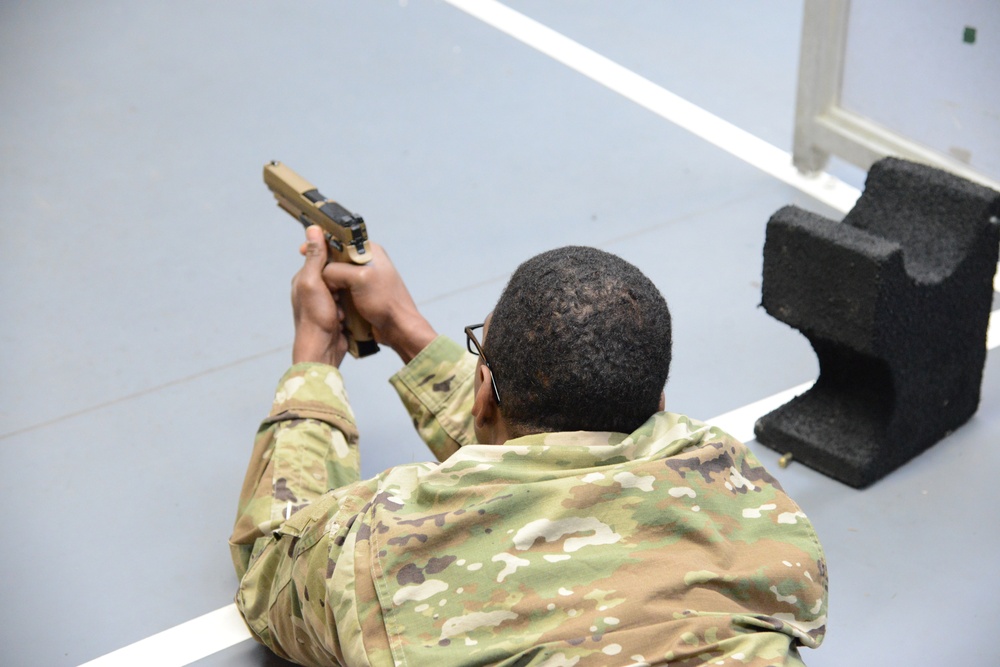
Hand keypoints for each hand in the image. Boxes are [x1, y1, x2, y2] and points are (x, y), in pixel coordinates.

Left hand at [290, 226, 348, 366]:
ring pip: (343, 286)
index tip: (346, 252)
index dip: (333, 253)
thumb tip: (313, 229)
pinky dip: (350, 305)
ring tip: (345, 302)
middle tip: (346, 284)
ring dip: (347, 293)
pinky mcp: (336, 314)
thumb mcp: (313, 282)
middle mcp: (312, 289)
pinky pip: (348, 302)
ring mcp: (325, 303)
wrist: (322, 349)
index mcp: (304, 278)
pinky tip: (349, 312)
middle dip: (343, 276)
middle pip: (334, 271)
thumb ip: (314, 257)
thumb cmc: (315, 318)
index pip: (320, 256)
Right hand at [322, 243, 435, 363]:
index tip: (303, 250)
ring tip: (330, 296)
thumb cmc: (386, 302)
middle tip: (316, 279)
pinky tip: (336, 305)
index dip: (321, 244)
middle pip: (335, 258)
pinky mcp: (360, 293)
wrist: (398, 328)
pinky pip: (340, 290)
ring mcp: (362, 279)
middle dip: (324, 269)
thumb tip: (324, 273)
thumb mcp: (360, 279)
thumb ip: (337, 270)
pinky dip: (335, 296)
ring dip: (329, 286)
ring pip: (335, 276)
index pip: (339, 240)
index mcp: (368, 251)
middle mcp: (365, 262)